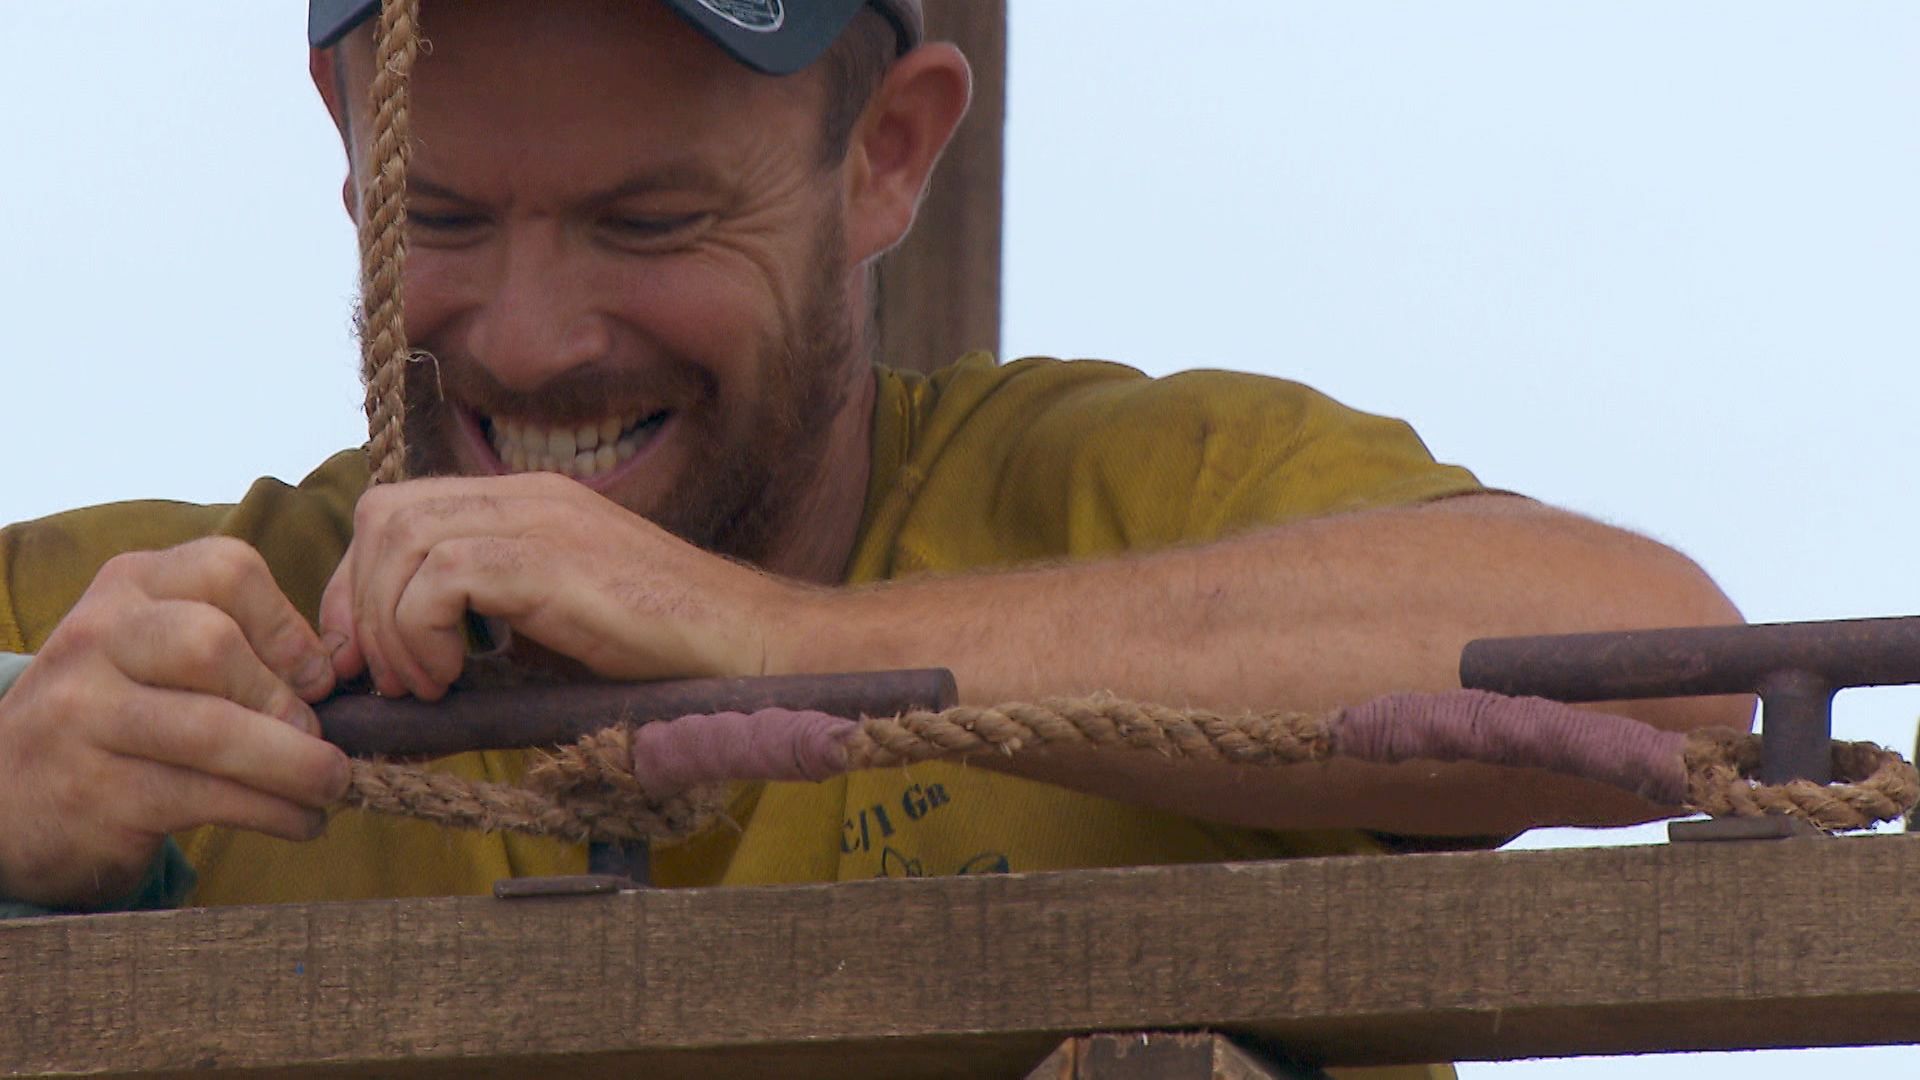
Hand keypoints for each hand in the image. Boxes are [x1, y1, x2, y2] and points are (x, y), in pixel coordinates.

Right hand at [0, 538, 349, 908]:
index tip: (319, 678)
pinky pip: (204, 797)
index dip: (289, 627)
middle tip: (324, 741)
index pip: (228, 569)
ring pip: (213, 731)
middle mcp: (98, 637)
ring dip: (296, 766)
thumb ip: (238, 642)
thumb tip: (337, 671)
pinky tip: (300, 820)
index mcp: (130, 586)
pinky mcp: (94, 791)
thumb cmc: (122, 712)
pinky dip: (273, 812)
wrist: (9, 794)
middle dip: (285, 699)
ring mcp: (85, 715)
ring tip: (331, 786)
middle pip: (214, 644)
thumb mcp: (161, 651)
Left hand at [319, 473, 803, 700]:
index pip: (400, 508)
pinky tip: (453, 678)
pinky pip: (440, 575)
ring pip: (399, 537)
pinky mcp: (552, 559)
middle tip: (383, 676)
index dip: (362, 583)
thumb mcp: (560, 625)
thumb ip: (492, 620)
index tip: (366, 656)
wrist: (749, 646)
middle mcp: (528, 494)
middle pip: (384, 513)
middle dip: (360, 600)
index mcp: (529, 502)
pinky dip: (421, 632)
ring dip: (389, 624)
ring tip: (425, 684)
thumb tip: (412, 664)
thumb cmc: (667, 652)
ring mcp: (543, 519)